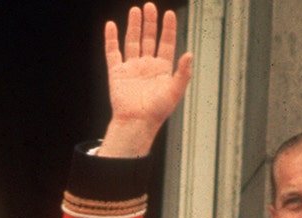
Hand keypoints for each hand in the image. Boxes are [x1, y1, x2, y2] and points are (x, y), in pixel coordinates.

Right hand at [100, 3, 192, 156]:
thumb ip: (183, 73)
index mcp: (162, 69)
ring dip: (134, 26)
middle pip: (149, 38)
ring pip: (132, 41)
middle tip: (150, 6)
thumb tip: (189, 54)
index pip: (166, 43)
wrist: (136, 123)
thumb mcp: (175, 91)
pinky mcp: (117, 72)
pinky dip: (111, 38)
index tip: (169, 14)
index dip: (168, 29)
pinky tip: (111, 25)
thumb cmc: (157, 112)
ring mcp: (131, 68)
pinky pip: (113, 52)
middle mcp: (147, 66)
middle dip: (150, 22)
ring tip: (136, 10)